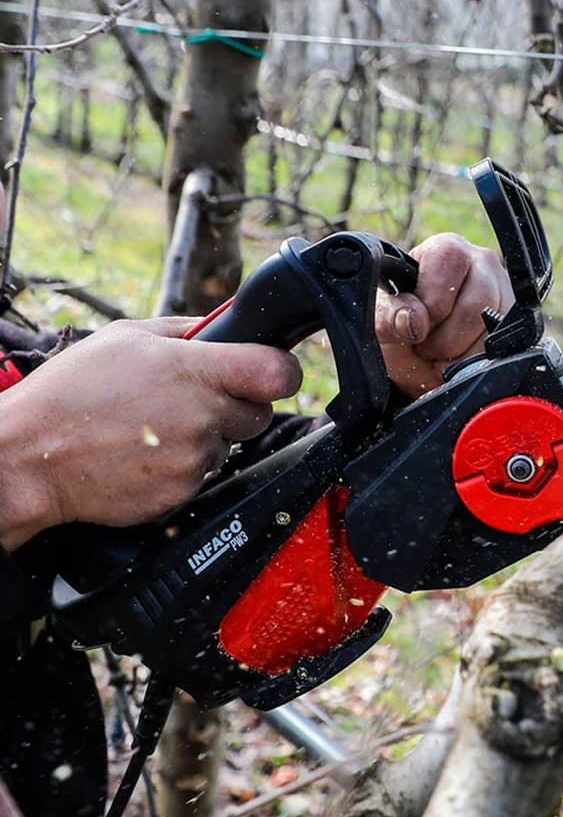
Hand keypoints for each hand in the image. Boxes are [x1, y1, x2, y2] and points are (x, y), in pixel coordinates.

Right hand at [0, 319, 301, 547]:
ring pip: (229, 444)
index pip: (278, 372)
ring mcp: (195, 457)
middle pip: (261, 412)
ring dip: (206, 436)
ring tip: (155, 427)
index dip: (280, 371)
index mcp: (197, 370)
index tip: (269, 372)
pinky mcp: (184, 491)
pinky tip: (146, 453)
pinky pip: (203, 474)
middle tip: (196, 400)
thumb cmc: (70, 393)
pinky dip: (183, 465)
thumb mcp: (125, 337)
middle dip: (237, 405)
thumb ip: (184, 329)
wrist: (28, 458)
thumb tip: (222, 326)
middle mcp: (204, 415)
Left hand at [374, 233, 513, 398]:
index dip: (432, 300)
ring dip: (461, 356)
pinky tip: (461, 361)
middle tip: (426, 347)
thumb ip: (389, 317)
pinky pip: (508, 349)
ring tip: (441, 356)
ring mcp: (505, 294)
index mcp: (447, 251)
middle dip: (446, 339)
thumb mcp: (381, 323)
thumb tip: (414, 321)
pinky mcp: (516, 324)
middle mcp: (483, 264)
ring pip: (495, 331)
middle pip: (478, 302)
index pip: (450, 260)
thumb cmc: (400, 330)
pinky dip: (479, 365)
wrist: (418, 361)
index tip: (416, 324)